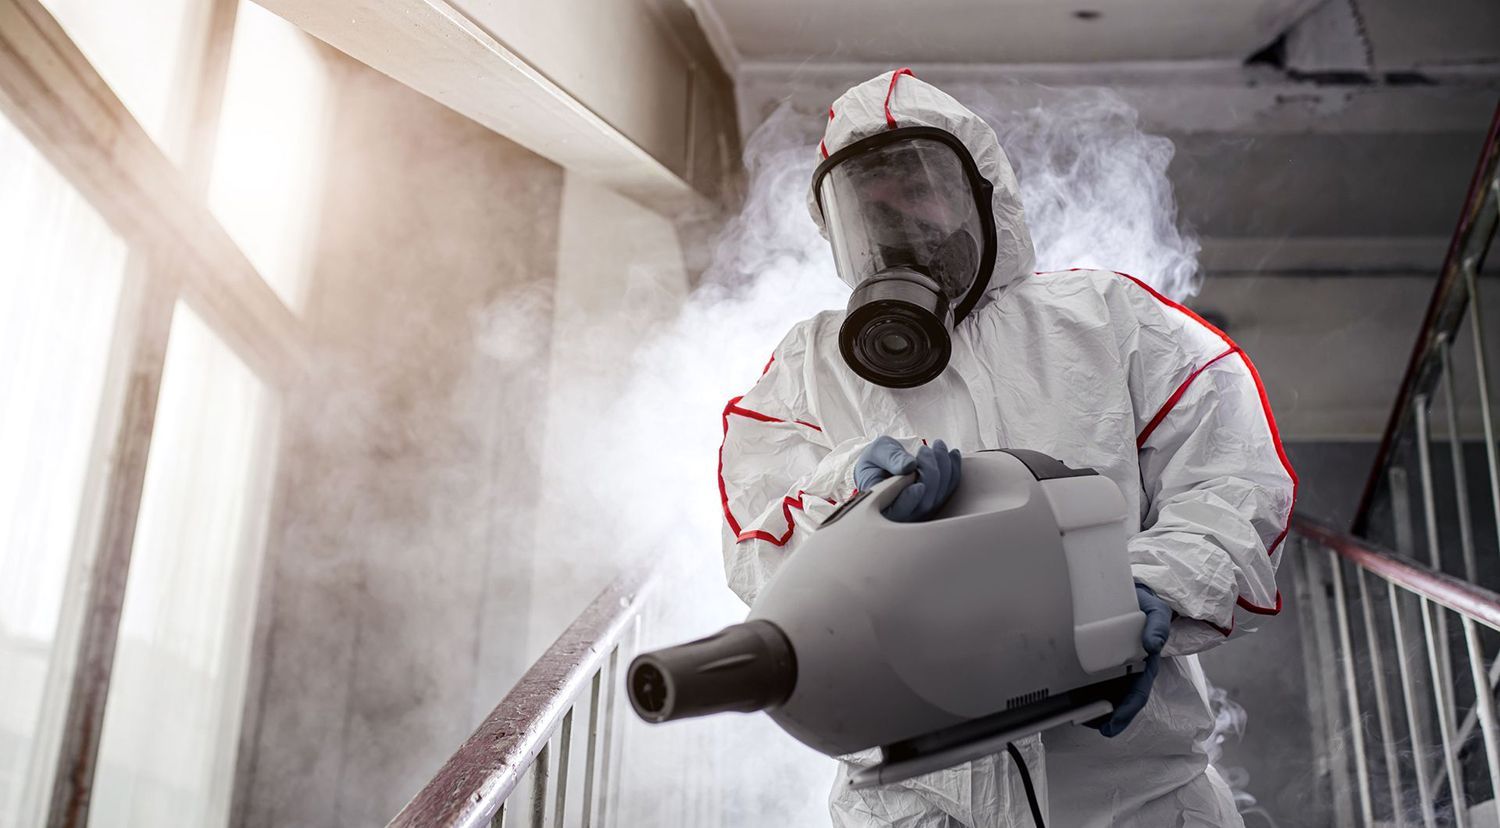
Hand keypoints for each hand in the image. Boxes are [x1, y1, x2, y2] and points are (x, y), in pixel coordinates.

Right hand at [853, 436, 961, 522]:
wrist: (884, 463)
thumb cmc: (876, 460)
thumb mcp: (877, 453)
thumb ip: (890, 458)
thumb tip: (908, 465)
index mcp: (881, 505)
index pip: (896, 511)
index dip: (909, 500)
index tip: (918, 485)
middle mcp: (903, 514)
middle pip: (923, 503)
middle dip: (930, 473)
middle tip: (924, 449)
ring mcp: (921, 510)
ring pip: (938, 496)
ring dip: (944, 468)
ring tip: (937, 445)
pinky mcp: (934, 501)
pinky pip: (949, 490)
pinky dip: (954, 470)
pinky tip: (953, 453)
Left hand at [1091, 584, 1171, 736]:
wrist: (1128, 591)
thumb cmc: (1143, 602)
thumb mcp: (1155, 609)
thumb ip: (1158, 623)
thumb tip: (1152, 646)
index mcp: (1144, 661)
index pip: (1137, 691)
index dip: (1127, 709)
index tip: (1112, 725)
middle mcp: (1129, 668)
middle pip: (1121, 698)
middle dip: (1111, 717)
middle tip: (1097, 730)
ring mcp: (1114, 665)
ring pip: (1107, 693)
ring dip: (1096, 710)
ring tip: (1081, 721)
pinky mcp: (1099, 659)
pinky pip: (1093, 680)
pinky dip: (1085, 694)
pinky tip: (1073, 703)